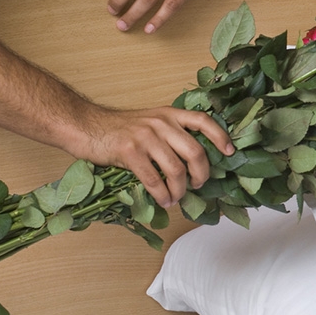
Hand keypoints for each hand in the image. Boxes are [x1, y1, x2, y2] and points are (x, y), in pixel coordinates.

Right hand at [74, 105, 234, 207]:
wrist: (86, 125)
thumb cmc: (120, 129)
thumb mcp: (151, 122)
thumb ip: (171, 133)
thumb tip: (194, 160)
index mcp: (170, 114)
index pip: (203, 120)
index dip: (220, 136)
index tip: (229, 152)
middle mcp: (161, 123)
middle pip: (194, 151)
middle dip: (201, 173)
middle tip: (199, 184)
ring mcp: (145, 137)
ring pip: (175, 169)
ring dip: (179, 190)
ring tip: (176, 198)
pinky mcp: (129, 152)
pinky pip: (153, 179)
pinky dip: (161, 194)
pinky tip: (163, 200)